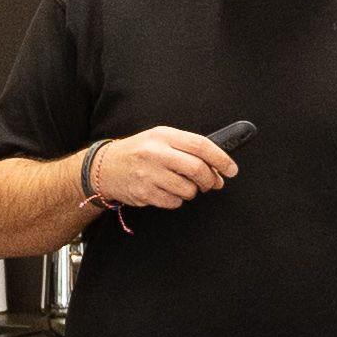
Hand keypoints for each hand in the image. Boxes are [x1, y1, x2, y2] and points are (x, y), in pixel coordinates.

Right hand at [81, 126, 238, 211]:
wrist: (104, 168)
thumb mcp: (160, 140)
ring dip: (192, 192)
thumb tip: (218, 169)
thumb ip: (187, 149)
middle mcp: (156, 152)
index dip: (221, 159)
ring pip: (188, 189)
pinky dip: (176, 200)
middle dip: (210, 180)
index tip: (231, 169)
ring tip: (181, 185)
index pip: (201, 145)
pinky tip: (166, 191)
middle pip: (197, 169)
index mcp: (163, 135)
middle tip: (211, 183)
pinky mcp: (143, 192)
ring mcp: (148, 174)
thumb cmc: (138, 153)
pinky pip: (173, 201)